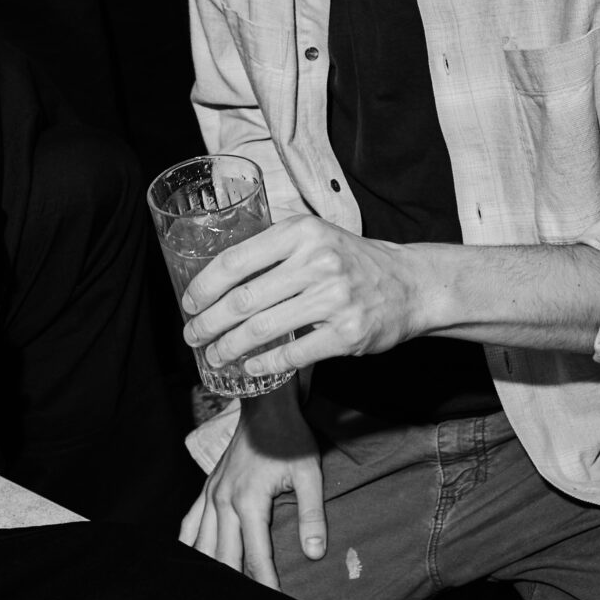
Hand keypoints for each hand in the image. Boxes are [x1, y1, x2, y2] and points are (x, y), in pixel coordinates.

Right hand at [179, 382, 325, 585]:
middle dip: (234, 585)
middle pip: (224, 556)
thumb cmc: (289, 439)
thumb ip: (312, 515)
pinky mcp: (206, 488)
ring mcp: (210, 495)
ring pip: (202, 544)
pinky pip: (190, 523)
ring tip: (216, 595)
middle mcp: (223, 501)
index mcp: (249, 501)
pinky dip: (189, 545)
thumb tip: (315, 553)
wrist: (264, 405)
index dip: (265, 584)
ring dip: (210, 569)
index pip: (256, 555)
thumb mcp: (308, 475)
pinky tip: (191, 562)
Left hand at [183, 216, 424, 381]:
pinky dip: (265, 363)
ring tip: (215, 355)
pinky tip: (250, 366)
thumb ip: (274, 245)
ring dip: (230, 347)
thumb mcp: (315, 236)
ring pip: (263, 328)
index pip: (236, 260)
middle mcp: (317, 262)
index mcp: (301, 233)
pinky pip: (293, 352)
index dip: (204, 286)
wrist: (409, 284)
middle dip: (209, 323)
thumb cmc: (351, 261)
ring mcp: (334, 298)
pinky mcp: (347, 333)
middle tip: (192, 335)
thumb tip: (218, 266)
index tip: (189, 303)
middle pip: (243, 299)